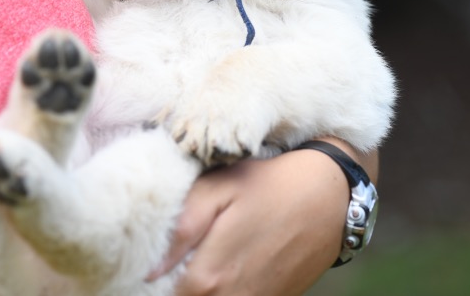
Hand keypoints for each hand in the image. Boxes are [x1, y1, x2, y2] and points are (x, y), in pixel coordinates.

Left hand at [149, 141, 376, 294]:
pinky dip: (220, 288)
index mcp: (209, 276)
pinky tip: (217, 266)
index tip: (136, 266)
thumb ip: (180, 229)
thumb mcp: (219, 190)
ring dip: (195, 286)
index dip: (144, 282)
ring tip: (191, 259)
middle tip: (160, 261)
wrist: (333, 195)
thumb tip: (147, 269)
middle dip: (168, 285)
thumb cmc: (271, 183)